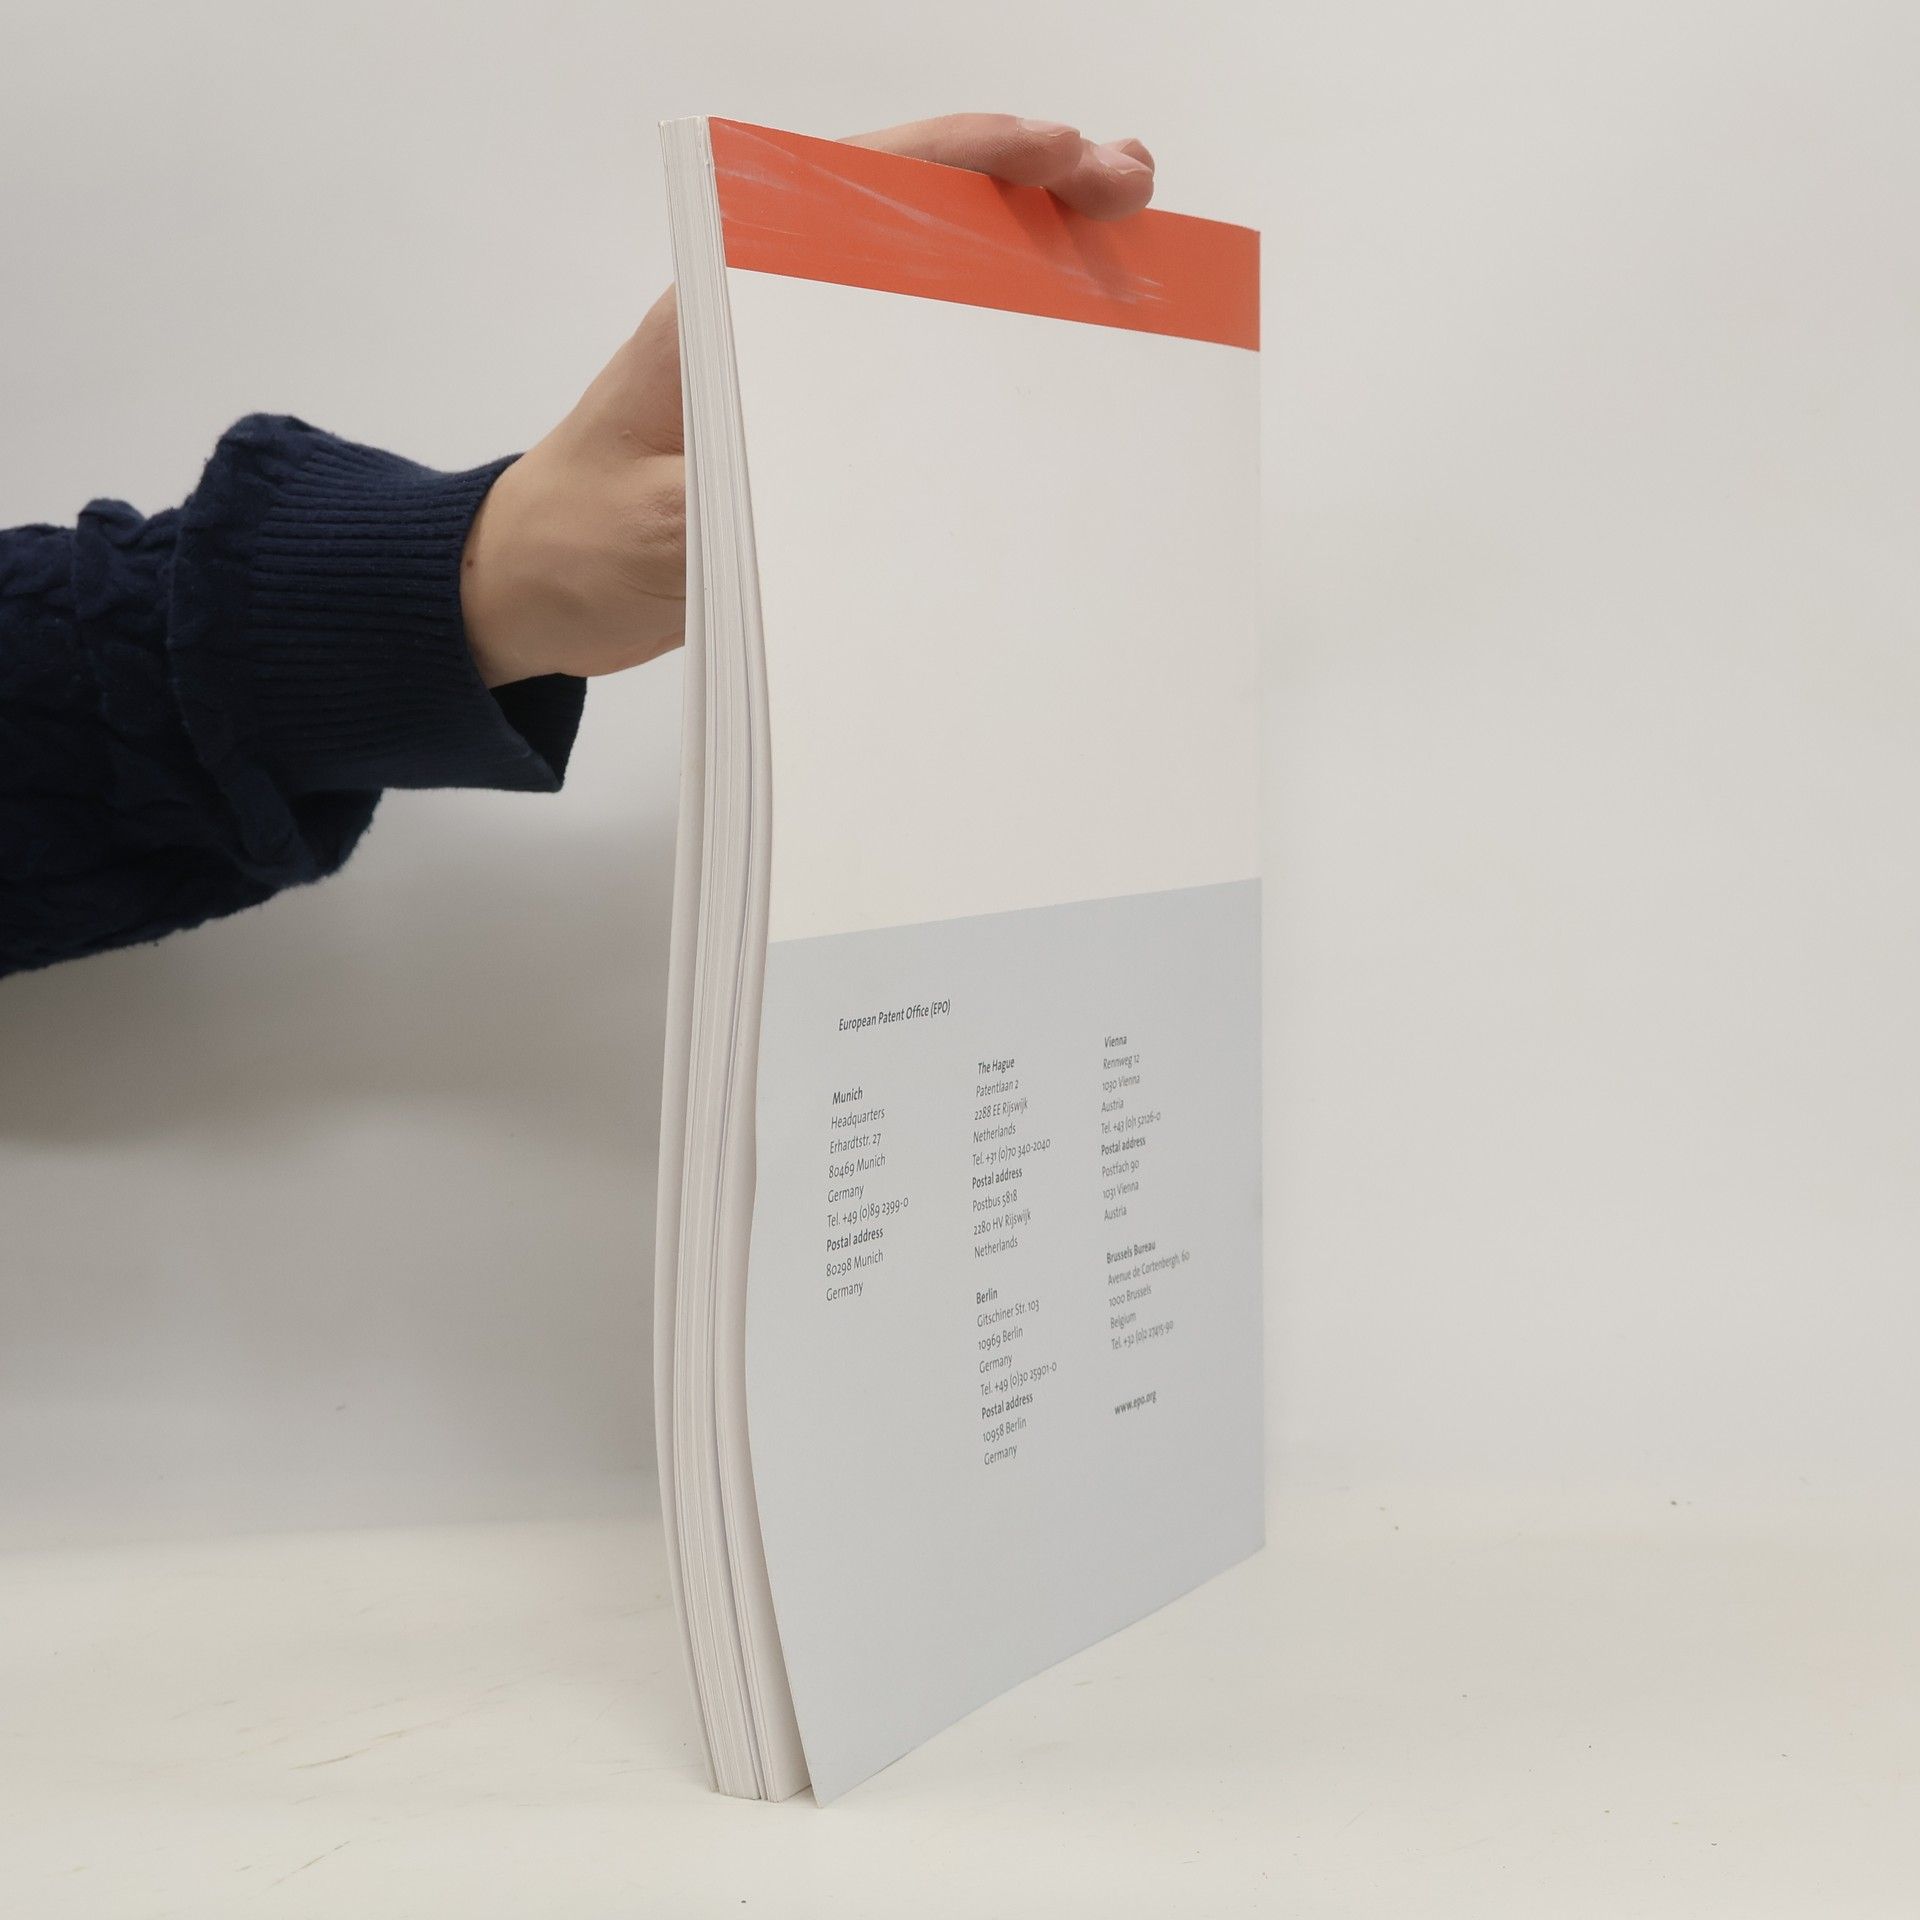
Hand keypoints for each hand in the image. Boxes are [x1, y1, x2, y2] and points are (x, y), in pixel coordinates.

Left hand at [460, 115, 1156, 687]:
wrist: (530, 589)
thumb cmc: (571, 541)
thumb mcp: (650, 526)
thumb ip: (736, 496)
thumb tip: (846, 489)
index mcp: (722, 303)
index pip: (853, 189)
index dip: (964, 157)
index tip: (1058, 152)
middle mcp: (768, 317)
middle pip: (913, 225)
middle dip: (1028, 196)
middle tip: (1131, 191)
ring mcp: (796, 374)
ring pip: (926, 297)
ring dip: (1022, 274)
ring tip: (1124, 267)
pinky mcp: (812, 434)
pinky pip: (913, 383)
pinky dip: (986, 366)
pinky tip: (1055, 377)